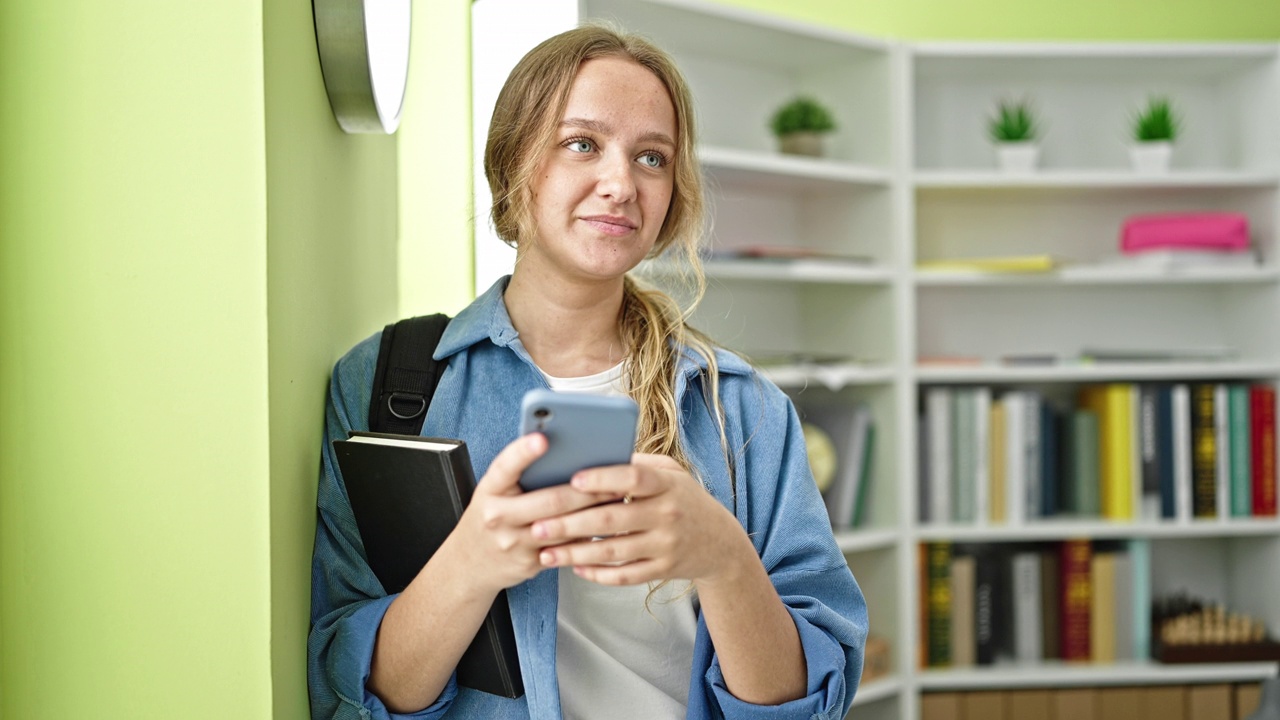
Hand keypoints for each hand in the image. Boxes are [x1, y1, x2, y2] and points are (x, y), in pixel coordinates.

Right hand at [447, 433, 619, 594]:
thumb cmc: (491, 516)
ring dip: (593, 512)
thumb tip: (562, 451)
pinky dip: (587, 536)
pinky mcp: (530, 562)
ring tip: (617, 497)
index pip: (505, 466)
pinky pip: (565, 548)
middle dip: (585, 490)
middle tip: (612, 478)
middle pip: (549, 500)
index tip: (542, 439)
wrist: (471, 562)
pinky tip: (606, 525)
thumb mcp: (494, 491)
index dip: (523, 452)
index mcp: (489, 489)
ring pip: (563, 526)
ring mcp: (514, 542)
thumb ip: (519, 474)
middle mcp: (498, 516)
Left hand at [530, 453, 752, 586]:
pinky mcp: (663, 570)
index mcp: (667, 485)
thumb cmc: (685, 500)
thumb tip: (596, 455)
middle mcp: (667, 515)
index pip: (633, 478)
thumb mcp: (672, 474)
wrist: (720, 543)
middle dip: (570, 523)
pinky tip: (575, 568)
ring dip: (575, 553)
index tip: (572, 480)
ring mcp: (665, 545)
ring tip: (546, 553)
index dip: (603, 478)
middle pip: (612, 519)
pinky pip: (624, 575)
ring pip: (613, 551)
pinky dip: (598, 574)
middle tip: (537, 525)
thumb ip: (639, 465)